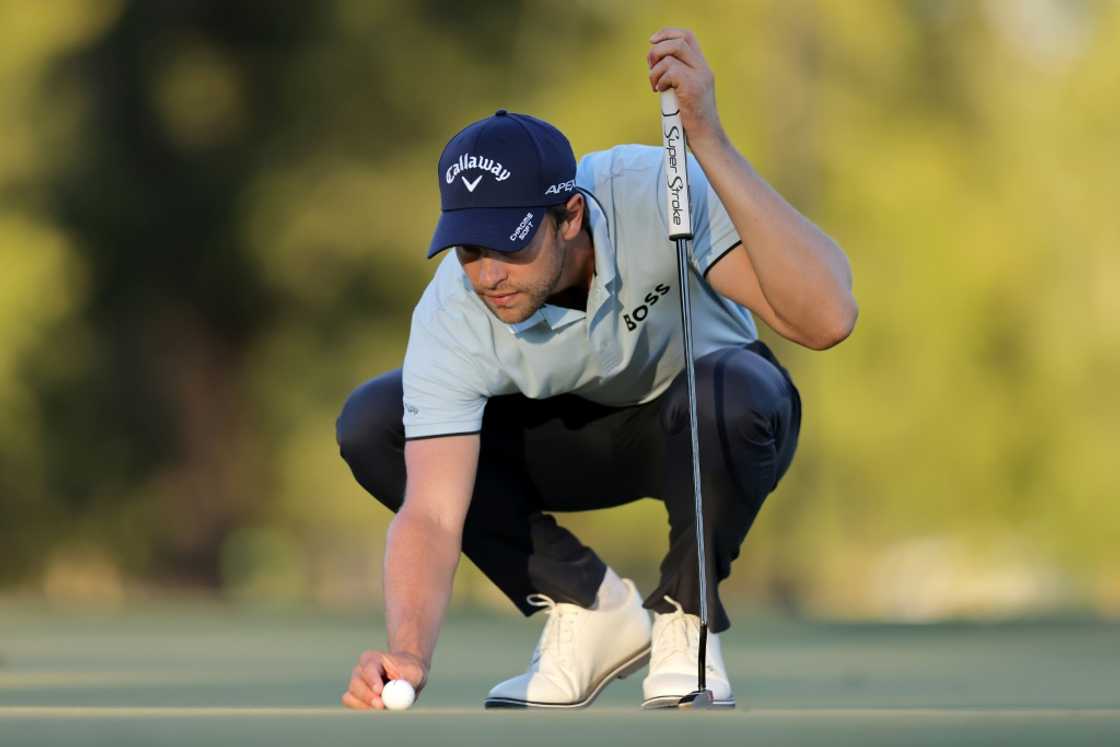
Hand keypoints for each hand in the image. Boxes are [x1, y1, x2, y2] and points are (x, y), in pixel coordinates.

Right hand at [341, 650, 426, 709]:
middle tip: (381, 705)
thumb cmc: (410, 672)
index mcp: (373, 659)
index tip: (379, 691)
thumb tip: (400, 691)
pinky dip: (364, 710)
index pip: (369, 668)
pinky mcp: (354, 698)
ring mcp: (355, 684)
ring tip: (385, 706)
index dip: (372, 680)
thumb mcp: (416, 673)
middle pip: (356, 683)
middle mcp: (360, 670)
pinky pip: (352, 705)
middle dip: (367, 696)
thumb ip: (409, 681)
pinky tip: (378, 709)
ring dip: (366, 705)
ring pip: (351, 696)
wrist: (406, 677)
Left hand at [647, 27, 724, 147]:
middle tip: (650, 67)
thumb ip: (676, 76)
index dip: (667, 33)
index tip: (652, 42)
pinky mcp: (692, 87)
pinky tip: (660, 92)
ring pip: (669, 57)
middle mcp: (703, 68)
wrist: (706, 138)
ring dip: (655, 71)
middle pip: (677, 41)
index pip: (686, 36)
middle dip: (657, 51)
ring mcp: (699, 77)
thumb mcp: (685, 92)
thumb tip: (654, 64)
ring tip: (655, 86)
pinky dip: (660, 80)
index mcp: (702, 67)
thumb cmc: (692, 120)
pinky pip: (670, 71)